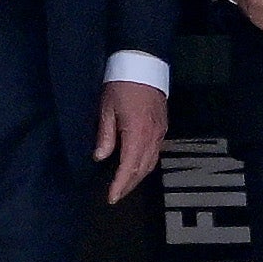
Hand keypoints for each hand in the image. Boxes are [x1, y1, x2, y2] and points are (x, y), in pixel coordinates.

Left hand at [94, 78, 167, 203]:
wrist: (144, 64)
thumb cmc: (121, 84)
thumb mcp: (106, 108)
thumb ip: (105, 135)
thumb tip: (99, 157)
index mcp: (137, 132)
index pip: (129, 166)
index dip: (120, 184)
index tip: (111, 198)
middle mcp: (152, 135)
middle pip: (142, 168)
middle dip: (129, 185)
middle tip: (116, 196)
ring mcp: (160, 132)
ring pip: (151, 162)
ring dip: (138, 177)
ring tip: (125, 185)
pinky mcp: (162, 127)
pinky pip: (156, 152)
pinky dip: (145, 164)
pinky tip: (137, 166)